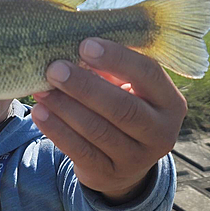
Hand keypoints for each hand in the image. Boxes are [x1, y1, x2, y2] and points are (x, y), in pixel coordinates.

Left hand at [32, 38, 186, 203]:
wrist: (123, 159)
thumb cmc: (121, 104)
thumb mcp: (128, 85)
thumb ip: (111, 64)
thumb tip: (72, 36)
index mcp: (170, 101)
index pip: (149, 74)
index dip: (116, 58)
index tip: (84, 44)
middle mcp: (161, 132)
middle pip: (122, 108)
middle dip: (84, 86)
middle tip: (54, 68)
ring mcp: (137, 158)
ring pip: (98, 131)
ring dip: (65, 107)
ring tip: (41, 89)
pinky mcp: (109, 174)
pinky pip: (80, 151)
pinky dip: (57, 130)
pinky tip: (39, 112)